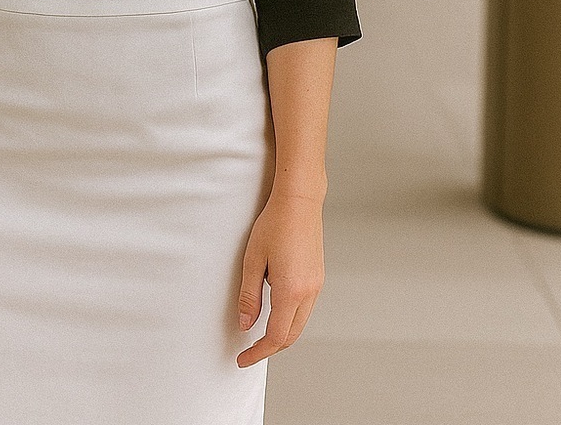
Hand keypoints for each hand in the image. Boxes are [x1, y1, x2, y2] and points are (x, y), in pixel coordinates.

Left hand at [236, 189, 325, 366]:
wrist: (300, 201)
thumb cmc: (274, 224)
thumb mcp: (253, 259)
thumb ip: (249, 295)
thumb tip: (246, 324)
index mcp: (290, 291)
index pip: (275, 337)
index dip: (258, 352)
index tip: (243, 359)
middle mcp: (308, 292)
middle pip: (291, 336)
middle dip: (270, 348)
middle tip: (249, 351)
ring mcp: (316, 285)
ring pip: (300, 323)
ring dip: (281, 334)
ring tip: (259, 333)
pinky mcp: (318, 277)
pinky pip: (305, 308)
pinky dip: (290, 318)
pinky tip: (276, 310)